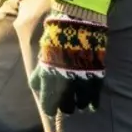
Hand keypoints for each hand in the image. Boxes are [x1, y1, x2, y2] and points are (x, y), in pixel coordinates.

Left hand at [30, 3, 107, 117]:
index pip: (47, 102)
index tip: (51, 110)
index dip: (49, 108)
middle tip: (67, 105)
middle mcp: (63, 82)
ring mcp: (80, 79)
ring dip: (79, 104)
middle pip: (64, 106)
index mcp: (47, 77)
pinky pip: (94, 96)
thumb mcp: (43, 54)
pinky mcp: (95, 75)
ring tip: (80, 104)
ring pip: (80, 103)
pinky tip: (92, 107)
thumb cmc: (56, 35)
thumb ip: (40, 72)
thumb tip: (36, 86)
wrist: (75, 22)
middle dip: (65, 107)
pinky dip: (93, 103)